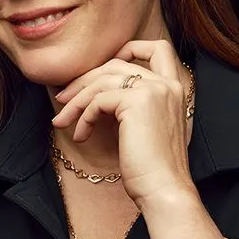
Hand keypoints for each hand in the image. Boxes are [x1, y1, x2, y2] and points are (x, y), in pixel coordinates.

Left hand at [50, 38, 194, 209]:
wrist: (164, 189)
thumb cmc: (153, 169)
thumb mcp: (147, 129)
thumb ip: (134, 107)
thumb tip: (98, 96)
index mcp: (176, 88)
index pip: (157, 49)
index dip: (129, 48)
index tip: (102, 69)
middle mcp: (168, 83)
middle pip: (117, 63)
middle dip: (85, 79)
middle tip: (63, 99)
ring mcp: (154, 90)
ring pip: (102, 80)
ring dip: (76, 100)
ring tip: (62, 120)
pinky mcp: (136, 102)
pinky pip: (98, 100)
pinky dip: (83, 116)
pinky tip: (80, 136)